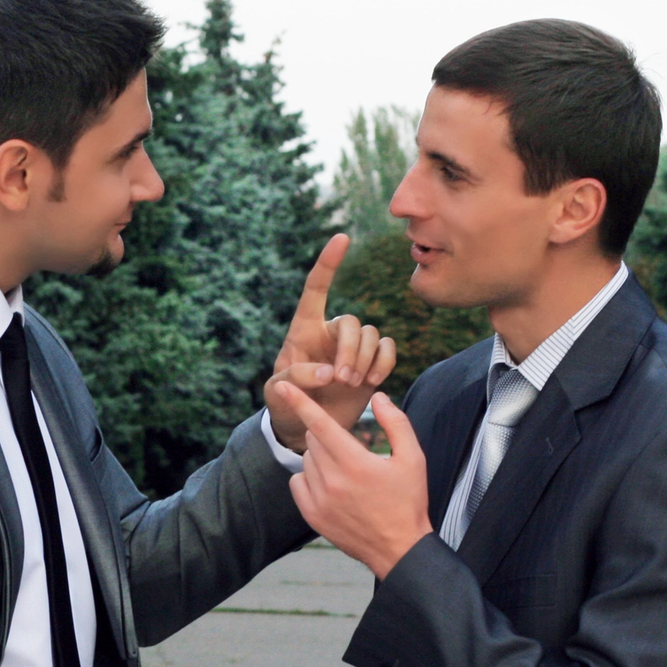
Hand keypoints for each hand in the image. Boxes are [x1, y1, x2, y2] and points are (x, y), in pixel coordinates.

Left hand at [264, 234, 396, 451]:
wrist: (305, 428)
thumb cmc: (285, 404)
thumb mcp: (278, 391)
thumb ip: (297, 377)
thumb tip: (330, 371)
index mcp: (303, 330)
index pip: (316, 289)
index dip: (328, 263)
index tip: (342, 238)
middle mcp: (331, 333)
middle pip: (353, 322)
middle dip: (351, 350)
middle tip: (342, 380)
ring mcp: (353, 348)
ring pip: (373, 335)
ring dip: (365, 360)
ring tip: (352, 385)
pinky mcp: (371, 363)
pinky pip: (388, 348)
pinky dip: (385, 362)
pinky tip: (373, 380)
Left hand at [273, 383, 430, 578]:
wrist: (399, 549)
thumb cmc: (408, 501)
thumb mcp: (413, 458)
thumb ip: (396, 423)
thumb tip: (377, 396)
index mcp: (356, 463)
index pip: (320, 424)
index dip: (300, 401)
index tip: (283, 386)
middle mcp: (333, 480)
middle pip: (313, 440)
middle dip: (327, 435)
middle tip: (350, 450)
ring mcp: (319, 500)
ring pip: (306, 460)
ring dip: (320, 457)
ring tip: (346, 472)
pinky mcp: (312, 516)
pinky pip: (297, 482)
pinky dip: (308, 477)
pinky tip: (330, 485)